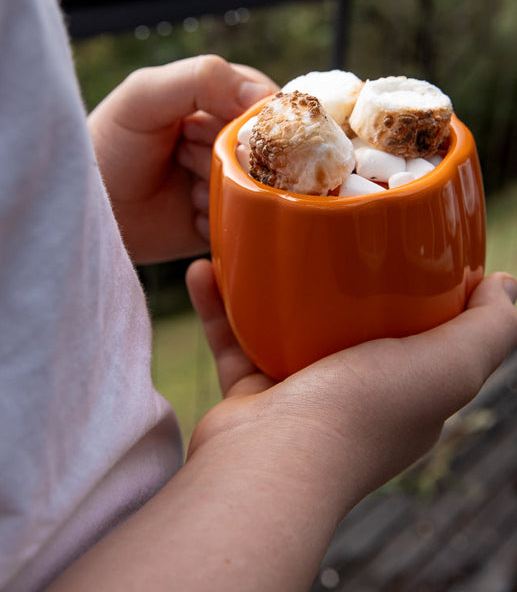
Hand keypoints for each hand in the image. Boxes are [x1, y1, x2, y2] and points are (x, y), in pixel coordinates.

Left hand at [88, 55, 276, 262]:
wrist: (89, 209)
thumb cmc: (110, 145)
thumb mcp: (144, 95)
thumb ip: (201, 78)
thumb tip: (267, 95)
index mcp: (223, 99)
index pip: (270, 105)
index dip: (247, 123)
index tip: (203, 131)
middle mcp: (236, 140)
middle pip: (270, 151)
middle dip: (228, 159)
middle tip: (182, 157)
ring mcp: (236, 182)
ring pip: (262, 190)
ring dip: (223, 191)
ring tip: (184, 189)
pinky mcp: (231, 220)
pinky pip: (250, 223)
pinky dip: (223, 221)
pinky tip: (190, 216)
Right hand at [187, 261, 516, 503]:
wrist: (270, 464)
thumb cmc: (361, 413)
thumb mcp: (448, 365)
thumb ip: (489, 329)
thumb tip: (506, 285)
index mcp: (406, 389)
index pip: (422, 328)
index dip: (417, 283)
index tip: (399, 236)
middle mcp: (357, 394)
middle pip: (350, 320)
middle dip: (337, 276)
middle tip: (321, 225)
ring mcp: (301, 395)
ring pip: (285, 324)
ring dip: (268, 284)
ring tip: (255, 240)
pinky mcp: (253, 396)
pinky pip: (233, 339)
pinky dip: (218, 306)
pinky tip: (203, 269)